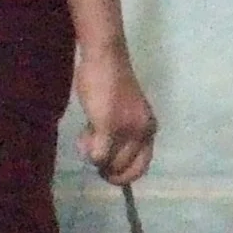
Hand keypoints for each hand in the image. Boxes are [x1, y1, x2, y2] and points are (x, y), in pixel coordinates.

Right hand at [75, 45, 156, 186]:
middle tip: (93, 153)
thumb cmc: (108, 80)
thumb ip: (119, 133)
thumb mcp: (122, 112)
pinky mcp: (108, 125)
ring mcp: (126, 129)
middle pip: (124, 168)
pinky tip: (84, 135)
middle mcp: (143, 131)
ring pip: (110, 163)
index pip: (141, 167)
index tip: (107, 173)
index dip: (123, 176)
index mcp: (149, 128)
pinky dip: (89, 151)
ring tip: (86, 136)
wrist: (104, 57)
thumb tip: (105, 159)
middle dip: (106, 168)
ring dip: (94, 156)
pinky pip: (98, 154)